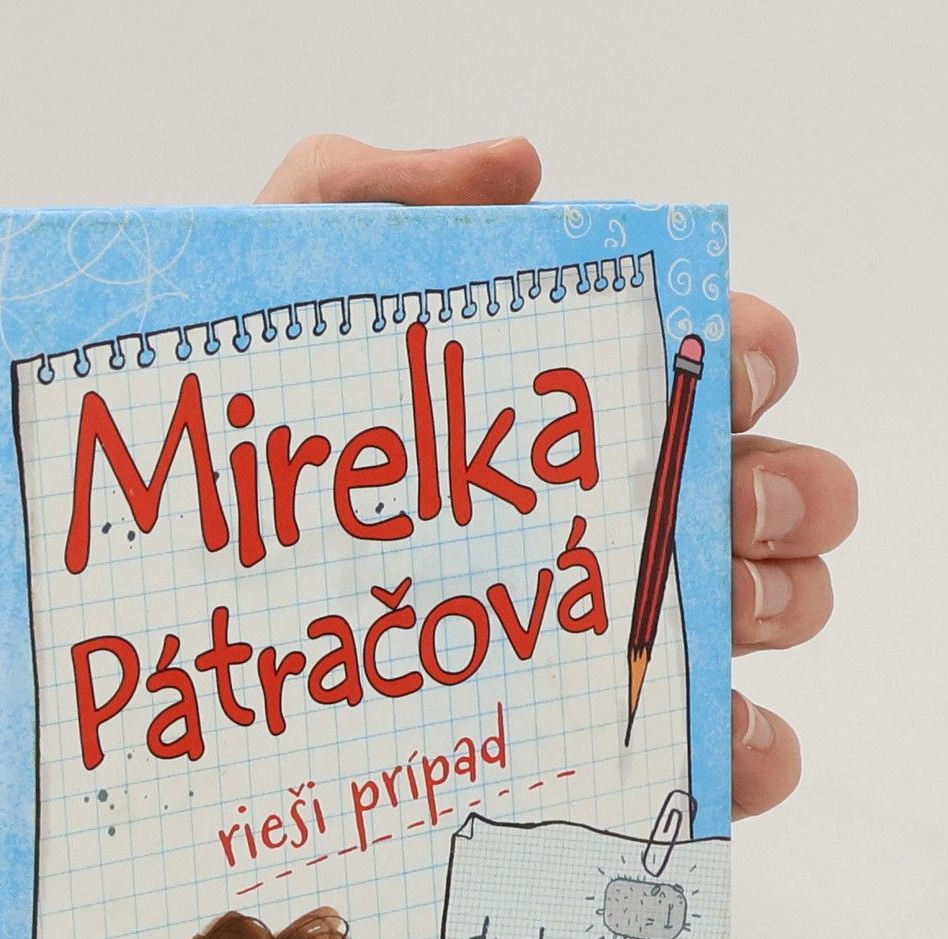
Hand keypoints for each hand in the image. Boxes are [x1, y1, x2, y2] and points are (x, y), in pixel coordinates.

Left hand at [259, 135, 855, 819]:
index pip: (720, 363)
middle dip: (785, 493)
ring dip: (781, 608)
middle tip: (712, 513)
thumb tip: (521, 171)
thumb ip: (381, 194)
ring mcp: (611, 632)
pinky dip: (748, 757)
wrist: (162, 593)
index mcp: (579, 409)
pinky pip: (710, 757)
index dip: (752, 360)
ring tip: (713, 618)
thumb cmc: (243, 443)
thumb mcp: (285, 288)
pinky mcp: (596, 742)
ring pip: (770, 612)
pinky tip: (727, 758)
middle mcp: (615, 514)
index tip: (722, 377)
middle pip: (775, 491)